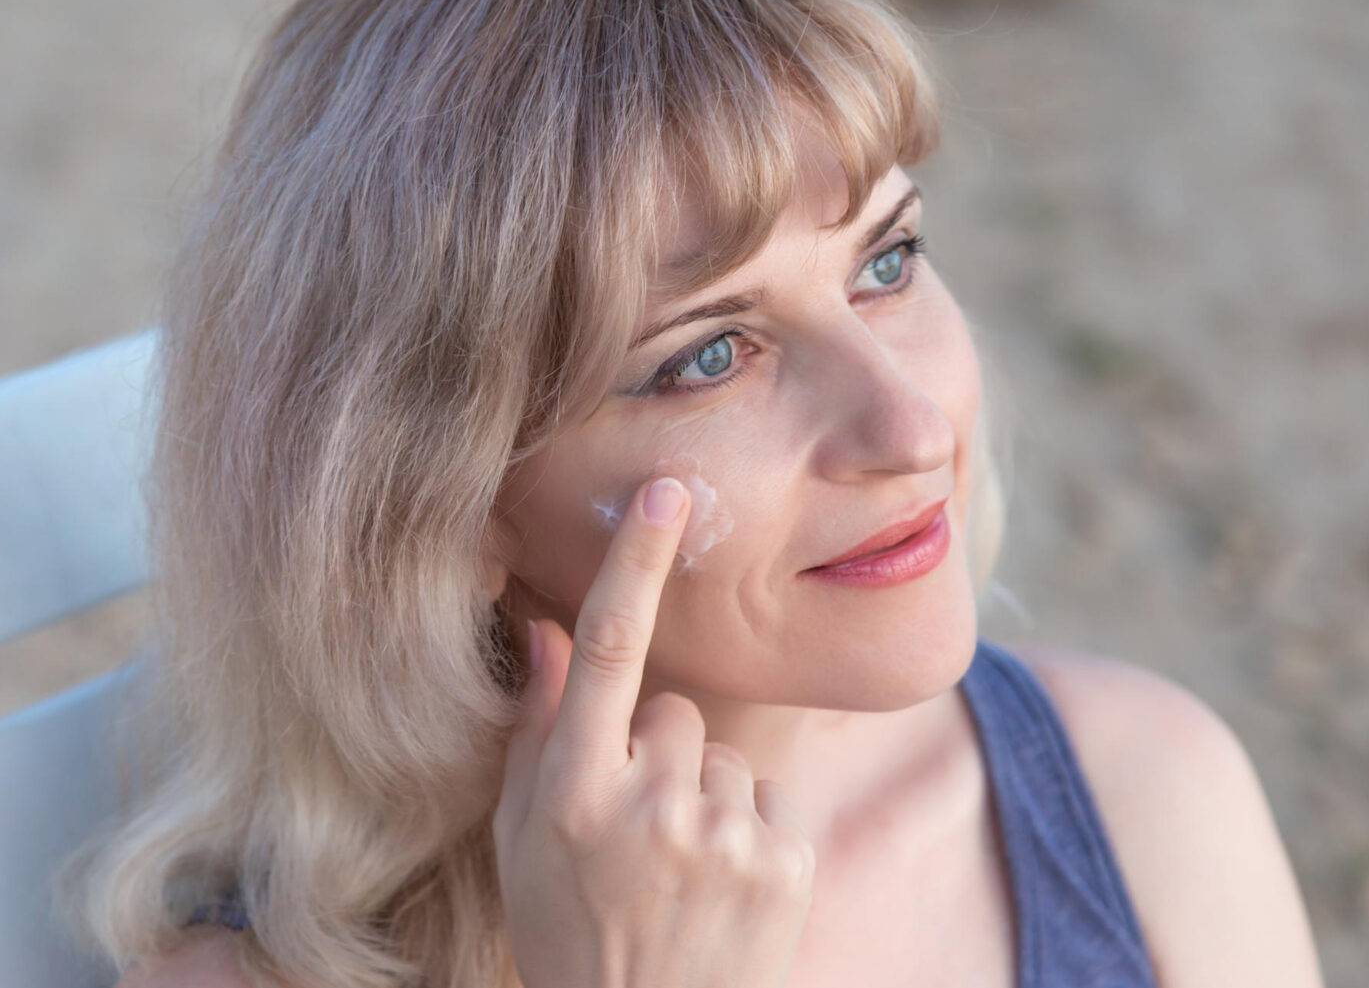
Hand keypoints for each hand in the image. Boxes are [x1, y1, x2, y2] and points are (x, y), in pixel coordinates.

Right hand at [493, 476, 815, 987]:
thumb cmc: (571, 932)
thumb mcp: (524, 844)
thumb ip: (538, 733)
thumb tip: (549, 632)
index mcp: (574, 795)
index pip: (609, 652)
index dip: (635, 564)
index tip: (668, 493)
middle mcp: (651, 806)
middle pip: (672, 711)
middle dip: (655, 751)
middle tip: (637, 830)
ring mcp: (726, 834)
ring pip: (721, 754)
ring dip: (703, 794)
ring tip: (680, 869)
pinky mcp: (786, 859)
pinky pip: (768, 797)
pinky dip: (748, 830)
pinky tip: (722, 886)